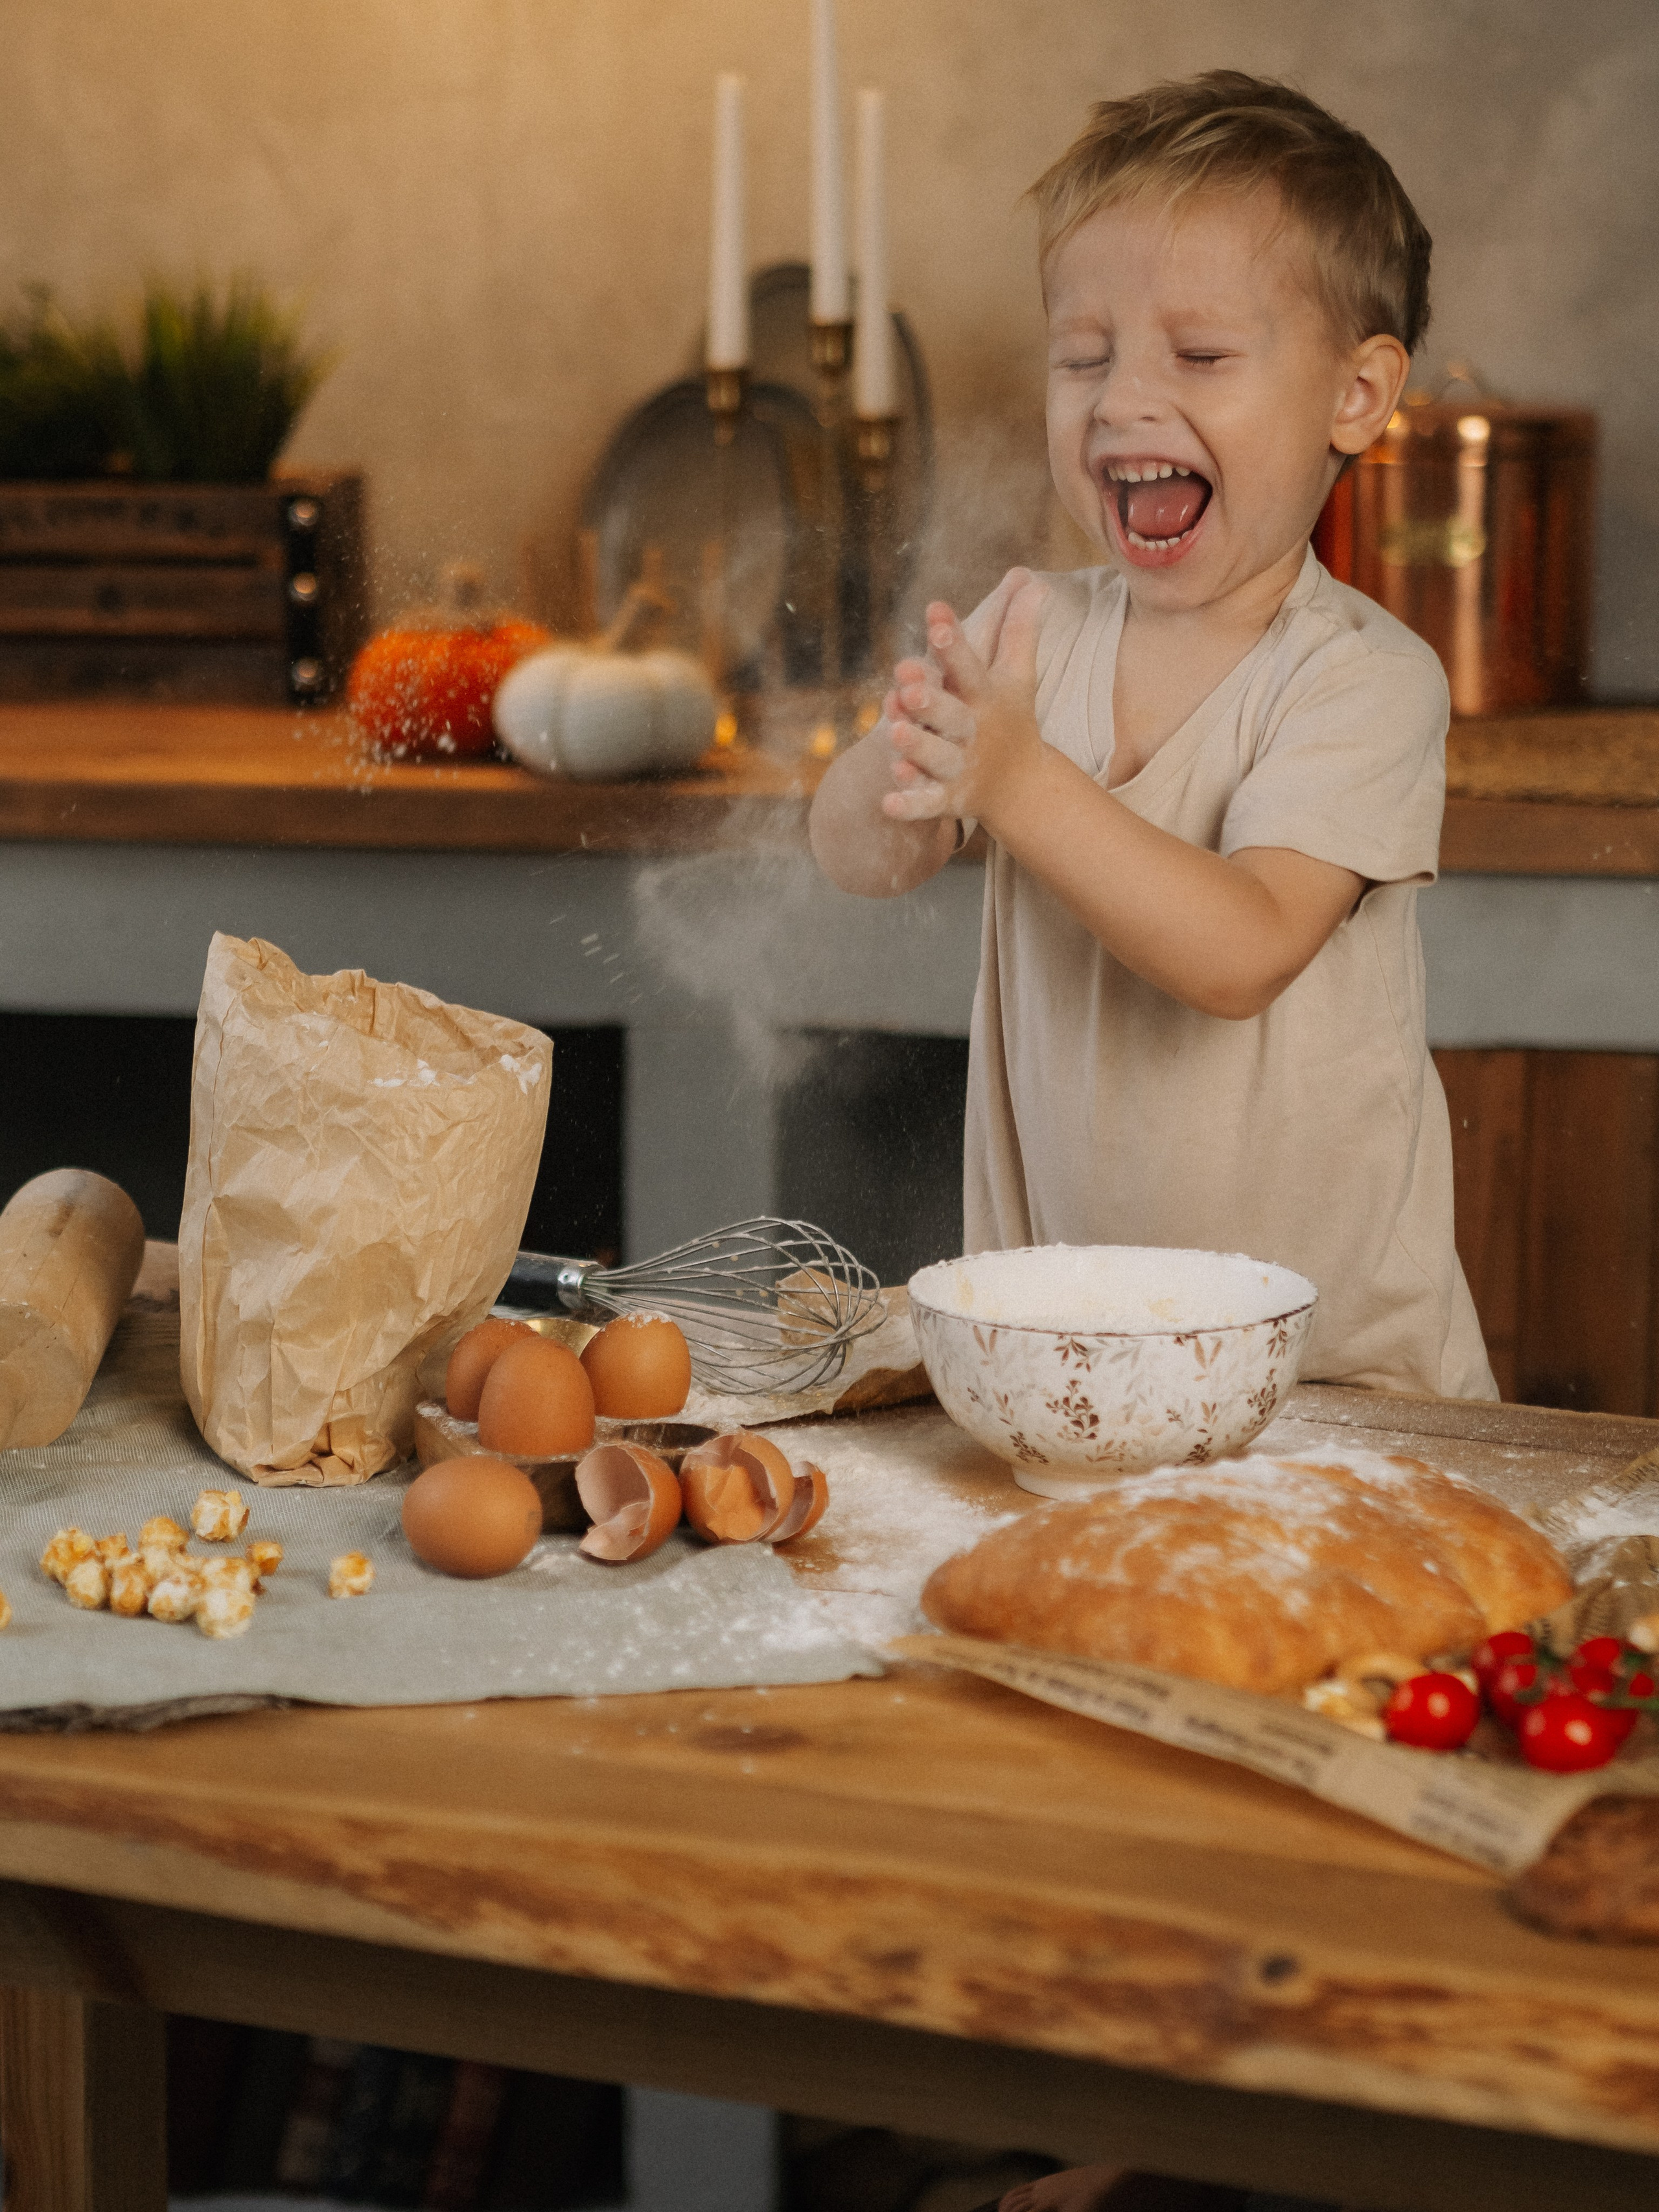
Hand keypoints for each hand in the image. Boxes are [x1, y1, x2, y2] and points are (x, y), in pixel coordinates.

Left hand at [880, 569, 1049, 829]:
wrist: (1021, 787)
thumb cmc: (1010, 719)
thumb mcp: (1017, 675)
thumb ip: (1018, 629)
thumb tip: (1033, 578)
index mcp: (985, 697)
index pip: (969, 665)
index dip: (953, 641)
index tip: (936, 614)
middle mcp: (973, 732)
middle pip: (953, 715)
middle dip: (932, 700)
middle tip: (906, 683)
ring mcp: (962, 767)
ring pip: (938, 758)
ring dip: (919, 747)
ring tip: (895, 731)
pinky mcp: (950, 799)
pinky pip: (928, 803)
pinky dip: (910, 805)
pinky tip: (887, 801)